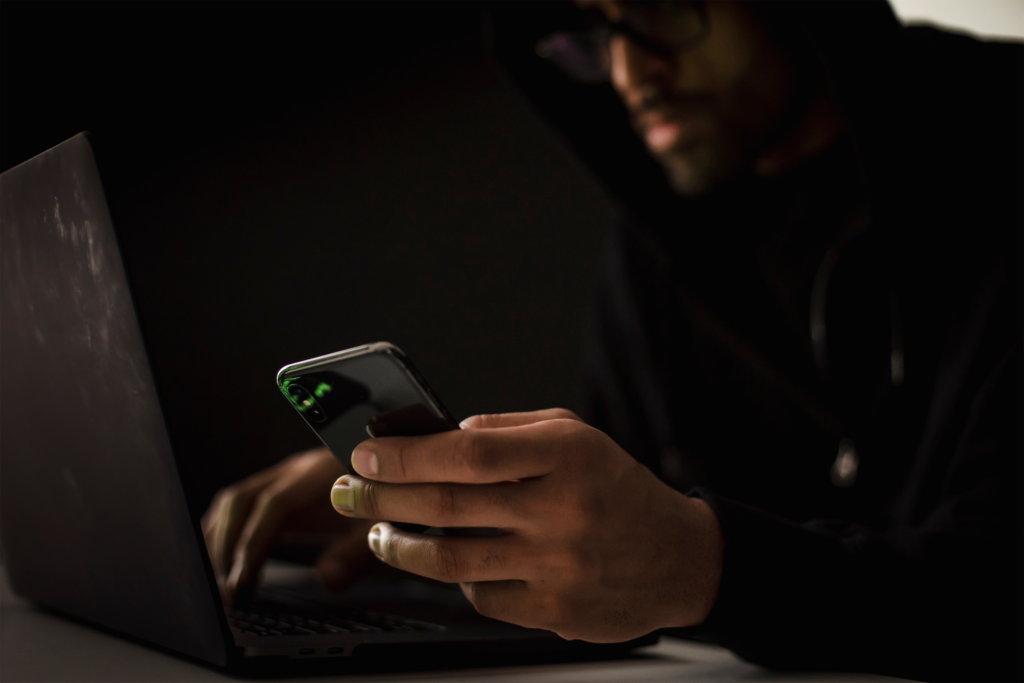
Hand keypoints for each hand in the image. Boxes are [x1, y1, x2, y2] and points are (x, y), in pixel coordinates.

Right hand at [202, 447, 375, 600]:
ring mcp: (285, 477)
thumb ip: (357, 552)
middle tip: (228, 591)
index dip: (253, 544)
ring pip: (235, 501)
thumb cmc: (390, 495)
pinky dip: (226, 531)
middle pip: (242, 501)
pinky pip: (242, 504)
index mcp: (320, 476)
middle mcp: (296, 471)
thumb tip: (327, 579)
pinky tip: (222, 558)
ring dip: (220, 540)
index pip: (274, 507)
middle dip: (226, 547)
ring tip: (222, 581)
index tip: (241, 582)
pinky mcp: (281, 487)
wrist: (396, 467)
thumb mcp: (384, 524)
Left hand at [330, 409, 723, 641]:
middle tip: (347, 489)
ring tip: (377, 529)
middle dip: (381, 496)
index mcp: (567, 455)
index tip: (366, 453)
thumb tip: (442, 433)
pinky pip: (479, 595)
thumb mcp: (576, 435)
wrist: (678, 558)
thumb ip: (509, 428)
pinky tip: (448, 560)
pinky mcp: (552, 610)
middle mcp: (562, 510)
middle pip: (447, 506)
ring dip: (398, 544)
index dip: (406, 454)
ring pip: (450, 559)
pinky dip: (453, 576)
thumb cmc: (617, 488)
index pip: (468, 451)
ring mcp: (557, 566)